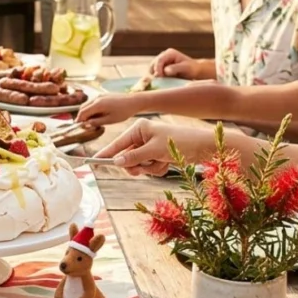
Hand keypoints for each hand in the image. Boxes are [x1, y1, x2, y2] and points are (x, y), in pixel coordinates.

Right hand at [77, 93, 141, 126]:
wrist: (134, 101)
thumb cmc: (124, 112)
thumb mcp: (110, 120)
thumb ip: (97, 122)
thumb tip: (87, 124)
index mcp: (97, 104)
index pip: (82, 112)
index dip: (79, 119)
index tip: (78, 126)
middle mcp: (96, 98)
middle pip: (83, 107)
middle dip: (81, 116)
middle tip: (84, 124)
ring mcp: (99, 95)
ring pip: (87, 104)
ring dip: (86, 112)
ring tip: (91, 120)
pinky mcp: (103, 95)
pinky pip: (93, 102)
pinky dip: (91, 108)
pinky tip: (97, 114)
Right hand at [93, 119, 212, 175]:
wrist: (204, 146)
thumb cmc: (179, 142)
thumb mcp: (154, 150)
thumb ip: (134, 157)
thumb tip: (116, 162)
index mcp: (139, 128)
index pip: (118, 144)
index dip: (106, 154)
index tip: (93, 162)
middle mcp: (142, 136)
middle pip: (127, 157)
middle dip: (136, 165)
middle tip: (141, 169)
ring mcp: (150, 146)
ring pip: (139, 164)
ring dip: (149, 168)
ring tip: (161, 162)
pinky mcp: (158, 155)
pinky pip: (150, 168)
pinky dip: (157, 169)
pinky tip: (167, 163)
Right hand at [150, 48, 197, 78]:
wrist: (195, 71)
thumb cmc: (192, 69)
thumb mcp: (186, 68)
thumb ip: (175, 68)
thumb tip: (165, 70)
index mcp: (169, 53)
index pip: (159, 60)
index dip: (157, 68)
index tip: (159, 76)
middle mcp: (164, 56)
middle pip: (153, 64)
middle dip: (154, 72)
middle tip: (159, 80)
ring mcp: (161, 62)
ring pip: (152, 70)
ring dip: (154, 76)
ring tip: (161, 82)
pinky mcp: (161, 69)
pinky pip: (154, 74)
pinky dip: (155, 78)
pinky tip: (160, 82)